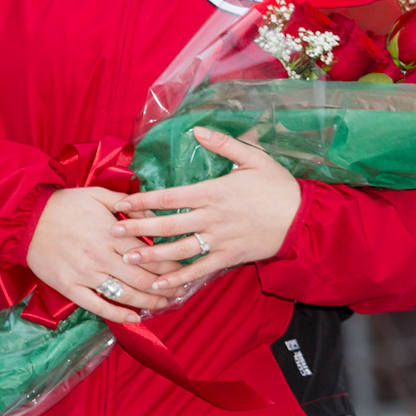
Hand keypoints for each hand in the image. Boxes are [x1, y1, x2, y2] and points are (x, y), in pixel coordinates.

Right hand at [26, 187, 172, 322]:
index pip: (148, 253)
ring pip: (123, 295)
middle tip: (180, 292)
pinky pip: (97, 306)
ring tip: (163, 306)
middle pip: (140, 278)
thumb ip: (127, 203)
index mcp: (110, 233)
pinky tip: (133, 318)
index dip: (168, 265)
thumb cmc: (65, 204)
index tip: (183, 270)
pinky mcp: (70, 287)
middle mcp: (101, 256)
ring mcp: (85, 274)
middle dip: (164, 288)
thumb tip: (152, 213)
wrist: (26, 219)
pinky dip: (118, 315)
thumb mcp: (98, 194)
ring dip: (147, 303)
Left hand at [110, 127, 301, 293]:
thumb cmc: (278, 186)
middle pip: (168, 225)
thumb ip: (224, 144)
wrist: (303, 219)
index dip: (144, 200)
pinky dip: (179, 280)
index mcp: (214, 192)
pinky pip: (199, 271)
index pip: (171, 197)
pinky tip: (159, 285)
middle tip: (112, 232)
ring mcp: (219, 240)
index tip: (123, 202)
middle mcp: (212, 217)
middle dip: (138, 229)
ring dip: (152, 256)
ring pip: (179, 251)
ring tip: (128, 259)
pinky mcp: (229, 258)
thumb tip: (198, 130)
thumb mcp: (254, 157)